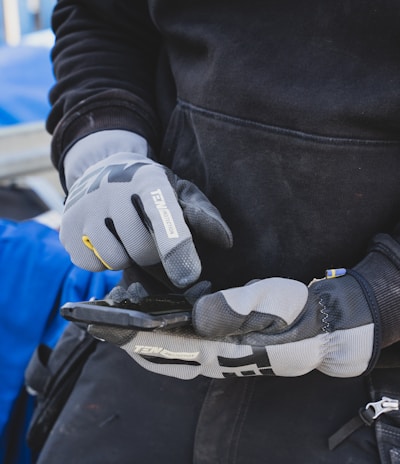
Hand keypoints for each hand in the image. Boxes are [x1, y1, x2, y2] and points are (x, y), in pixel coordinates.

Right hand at [60, 151, 231, 287]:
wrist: (101, 171)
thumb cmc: (148, 189)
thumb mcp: (178, 192)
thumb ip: (202, 215)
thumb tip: (225, 240)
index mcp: (148, 179)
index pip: (163, 216)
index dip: (176, 247)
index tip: (189, 277)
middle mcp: (112, 189)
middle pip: (141, 250)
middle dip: (152, 255)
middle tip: (147, 237)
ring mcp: (84, 208)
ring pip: (116, 260)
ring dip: (127, 258)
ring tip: (126, 237)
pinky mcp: (66, 228)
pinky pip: (91, 265)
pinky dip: (103, 261)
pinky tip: (107, 241)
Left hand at [89, 269, 379, 378]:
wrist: (320, 329)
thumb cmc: (298, 316)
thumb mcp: (273, 305)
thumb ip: (236, 308)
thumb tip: (199, 313)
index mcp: (219, 351)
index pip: (164, 348)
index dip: (131, 336)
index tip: (102, 324)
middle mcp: (210, 356)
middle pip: (155, 353)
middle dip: (125, 337)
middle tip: (97, 317)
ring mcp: (213, 351)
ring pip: (163, 349)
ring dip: (136, 334)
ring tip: (114, 312)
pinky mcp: (219, 342)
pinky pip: (177, 341)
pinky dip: (156, 331)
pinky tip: (148, 315)